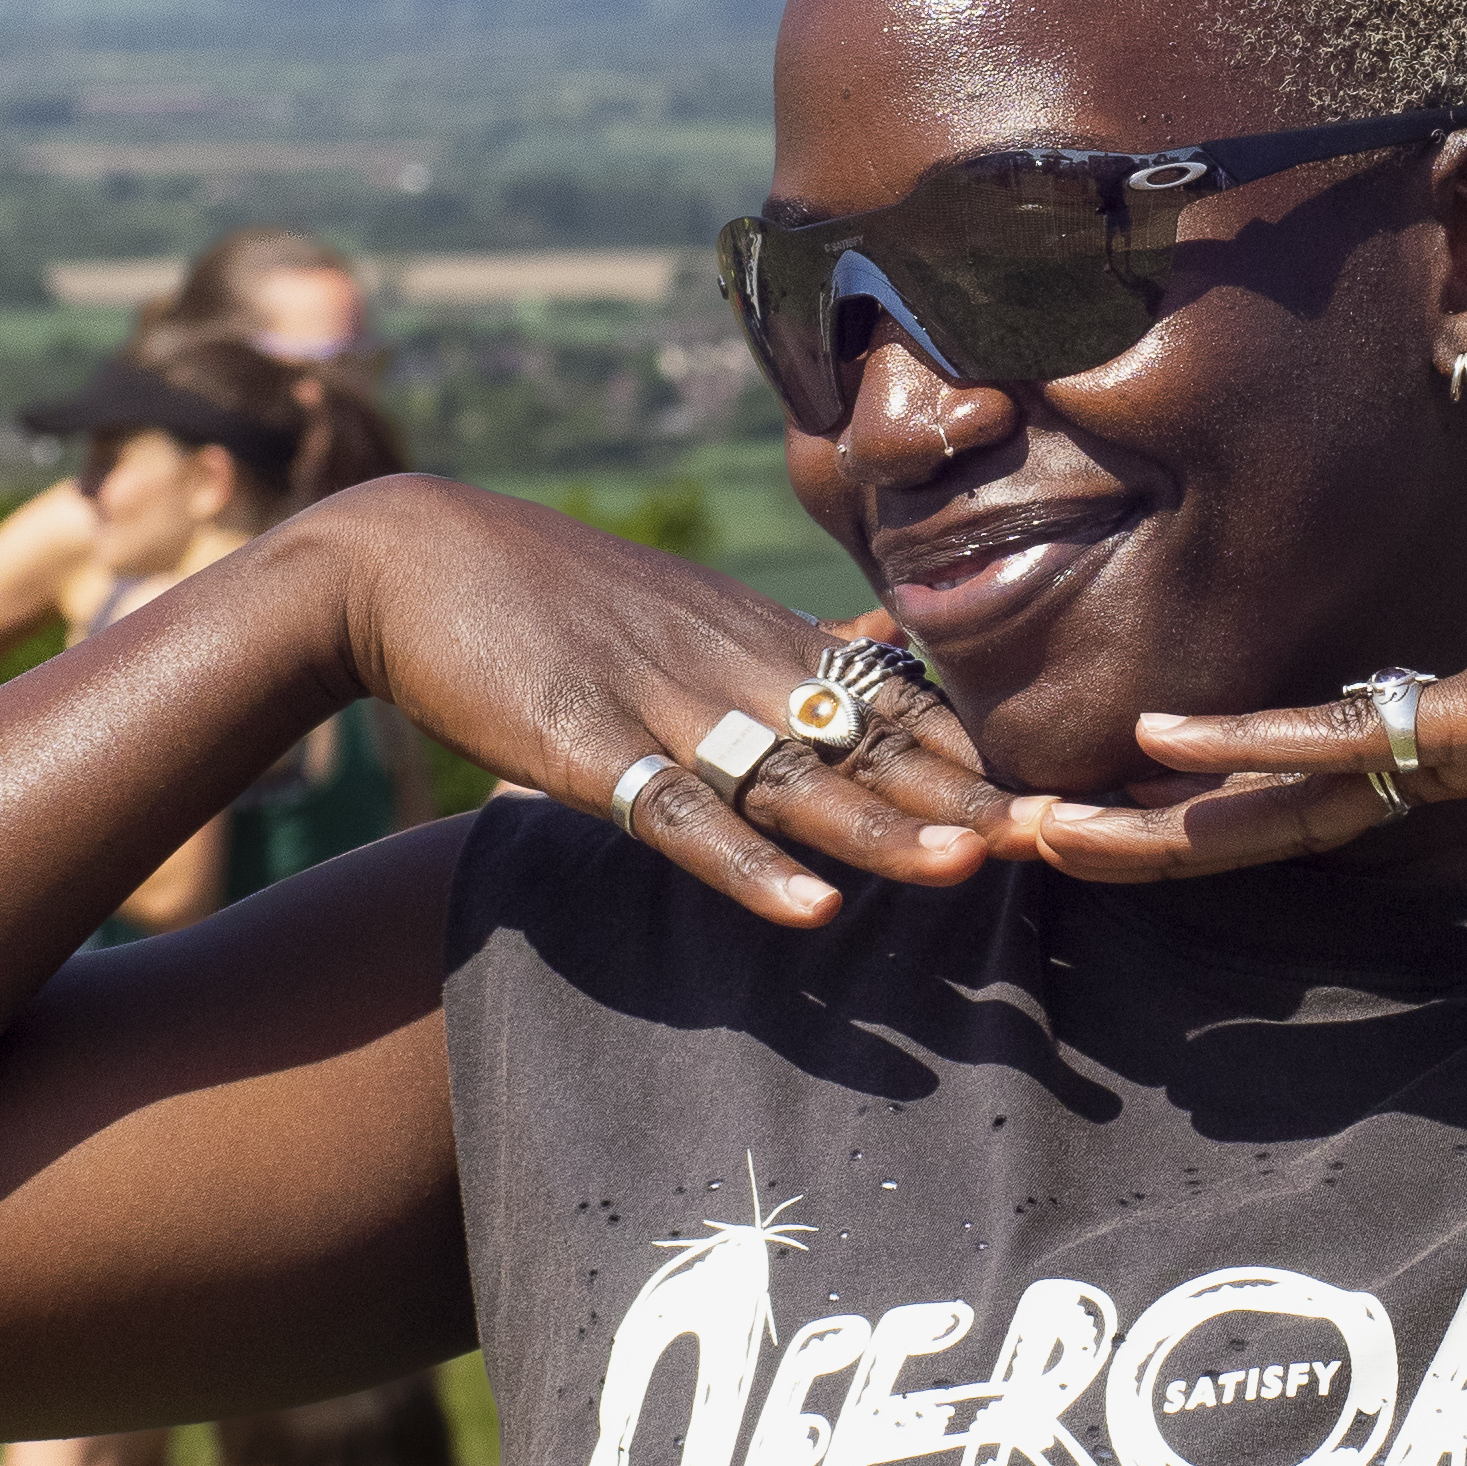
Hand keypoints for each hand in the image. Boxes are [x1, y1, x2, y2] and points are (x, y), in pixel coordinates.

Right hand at [330, 479, 1017, 926]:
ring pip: (792, 777)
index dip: (974, 749)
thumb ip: (779, 645)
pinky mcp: (584, 746)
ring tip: (970, 866)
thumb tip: (878, 651)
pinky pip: (678, 816)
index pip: (894, 693)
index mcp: (757, 636)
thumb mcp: (681, 609)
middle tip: (1058, 838)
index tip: (1061, 793)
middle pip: (867, 738)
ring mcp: (657, 704)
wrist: (405, 558)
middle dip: (962, 794)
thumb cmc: (545, 596)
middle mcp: (728, 665)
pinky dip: (744, 866)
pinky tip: (809, 908)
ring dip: (882, 826)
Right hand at [1006, 444, 1466, 880]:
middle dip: (1133, 839)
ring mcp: (1444, 755)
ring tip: (1050, 827)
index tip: (1093, 805)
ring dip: (1153, 820)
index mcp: (1429, 747)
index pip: (1280, 793)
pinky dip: (1242, 743)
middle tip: (1023, 845)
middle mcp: (1422, 769)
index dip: (1183, 809)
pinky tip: (1158, 742)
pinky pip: (1335, 741)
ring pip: (1268, 807)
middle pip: (1249, 826)